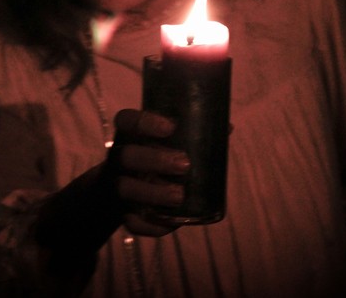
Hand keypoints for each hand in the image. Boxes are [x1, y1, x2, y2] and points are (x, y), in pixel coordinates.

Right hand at [109, 109, 190, 236]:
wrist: (125, 192)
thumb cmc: (155, 159)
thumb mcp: (167, 144)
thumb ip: (192, 136)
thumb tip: (228, 126)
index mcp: (130, 136)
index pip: (127, 121)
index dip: (144, 122)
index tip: (170, 127)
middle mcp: (119, 159)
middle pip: (125, 156)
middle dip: (154, 160)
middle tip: (184, 164)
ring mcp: (116, 186)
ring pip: (123, 188)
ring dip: (152, 192)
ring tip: (179, 195)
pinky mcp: (122, 213)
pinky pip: (130, 221)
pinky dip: (149, 224)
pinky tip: (169, 224)